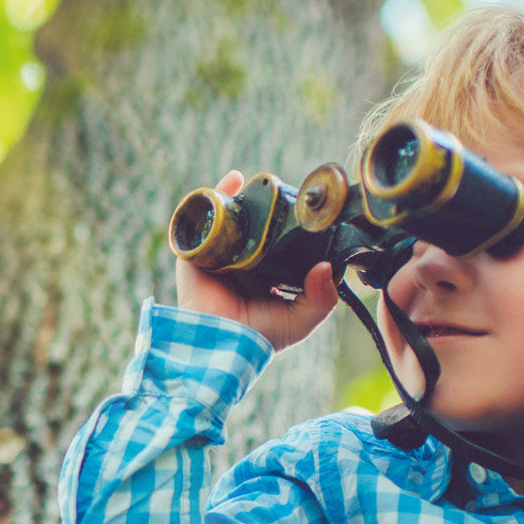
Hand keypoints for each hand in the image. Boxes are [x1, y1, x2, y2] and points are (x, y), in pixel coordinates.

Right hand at [172, 170, 338, 351]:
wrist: (219, 342)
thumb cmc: (258, 337)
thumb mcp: (300, 321)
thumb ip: (322, 299)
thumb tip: (326, 266)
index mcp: (265, 277)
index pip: (279, 246)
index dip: (291, 230)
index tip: (306, 212)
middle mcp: (241, 264)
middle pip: (255, 229)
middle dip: (267, 211)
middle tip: (284, 193)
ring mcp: (218, 256)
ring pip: (232, 220)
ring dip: (243, 200)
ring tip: (260, 184)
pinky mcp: (197, 251)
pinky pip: (204, 220)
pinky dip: (215, 198)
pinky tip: (233, 180)